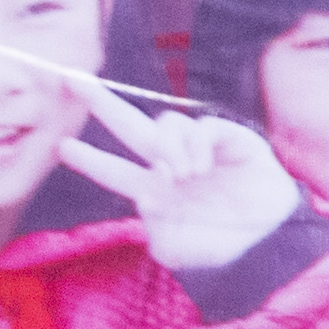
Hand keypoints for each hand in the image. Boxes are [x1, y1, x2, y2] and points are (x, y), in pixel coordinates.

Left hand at [65, 82, 309, 277]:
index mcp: (153, 192)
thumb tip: (146, 195)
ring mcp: (198, 149)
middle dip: (101, 103)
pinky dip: (195, 145)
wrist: (264, 242)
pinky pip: (201, 126)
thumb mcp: (172, 249)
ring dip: (167, 147)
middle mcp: (170, 165)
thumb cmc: (218, 249)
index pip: (113, 171)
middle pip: (130, 127)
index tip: (63, 147)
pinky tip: (199, 167)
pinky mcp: (228, 138)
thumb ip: (151, 225)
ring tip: (182, 175)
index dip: (89, 160)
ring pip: (166, 124)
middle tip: (71, 80)